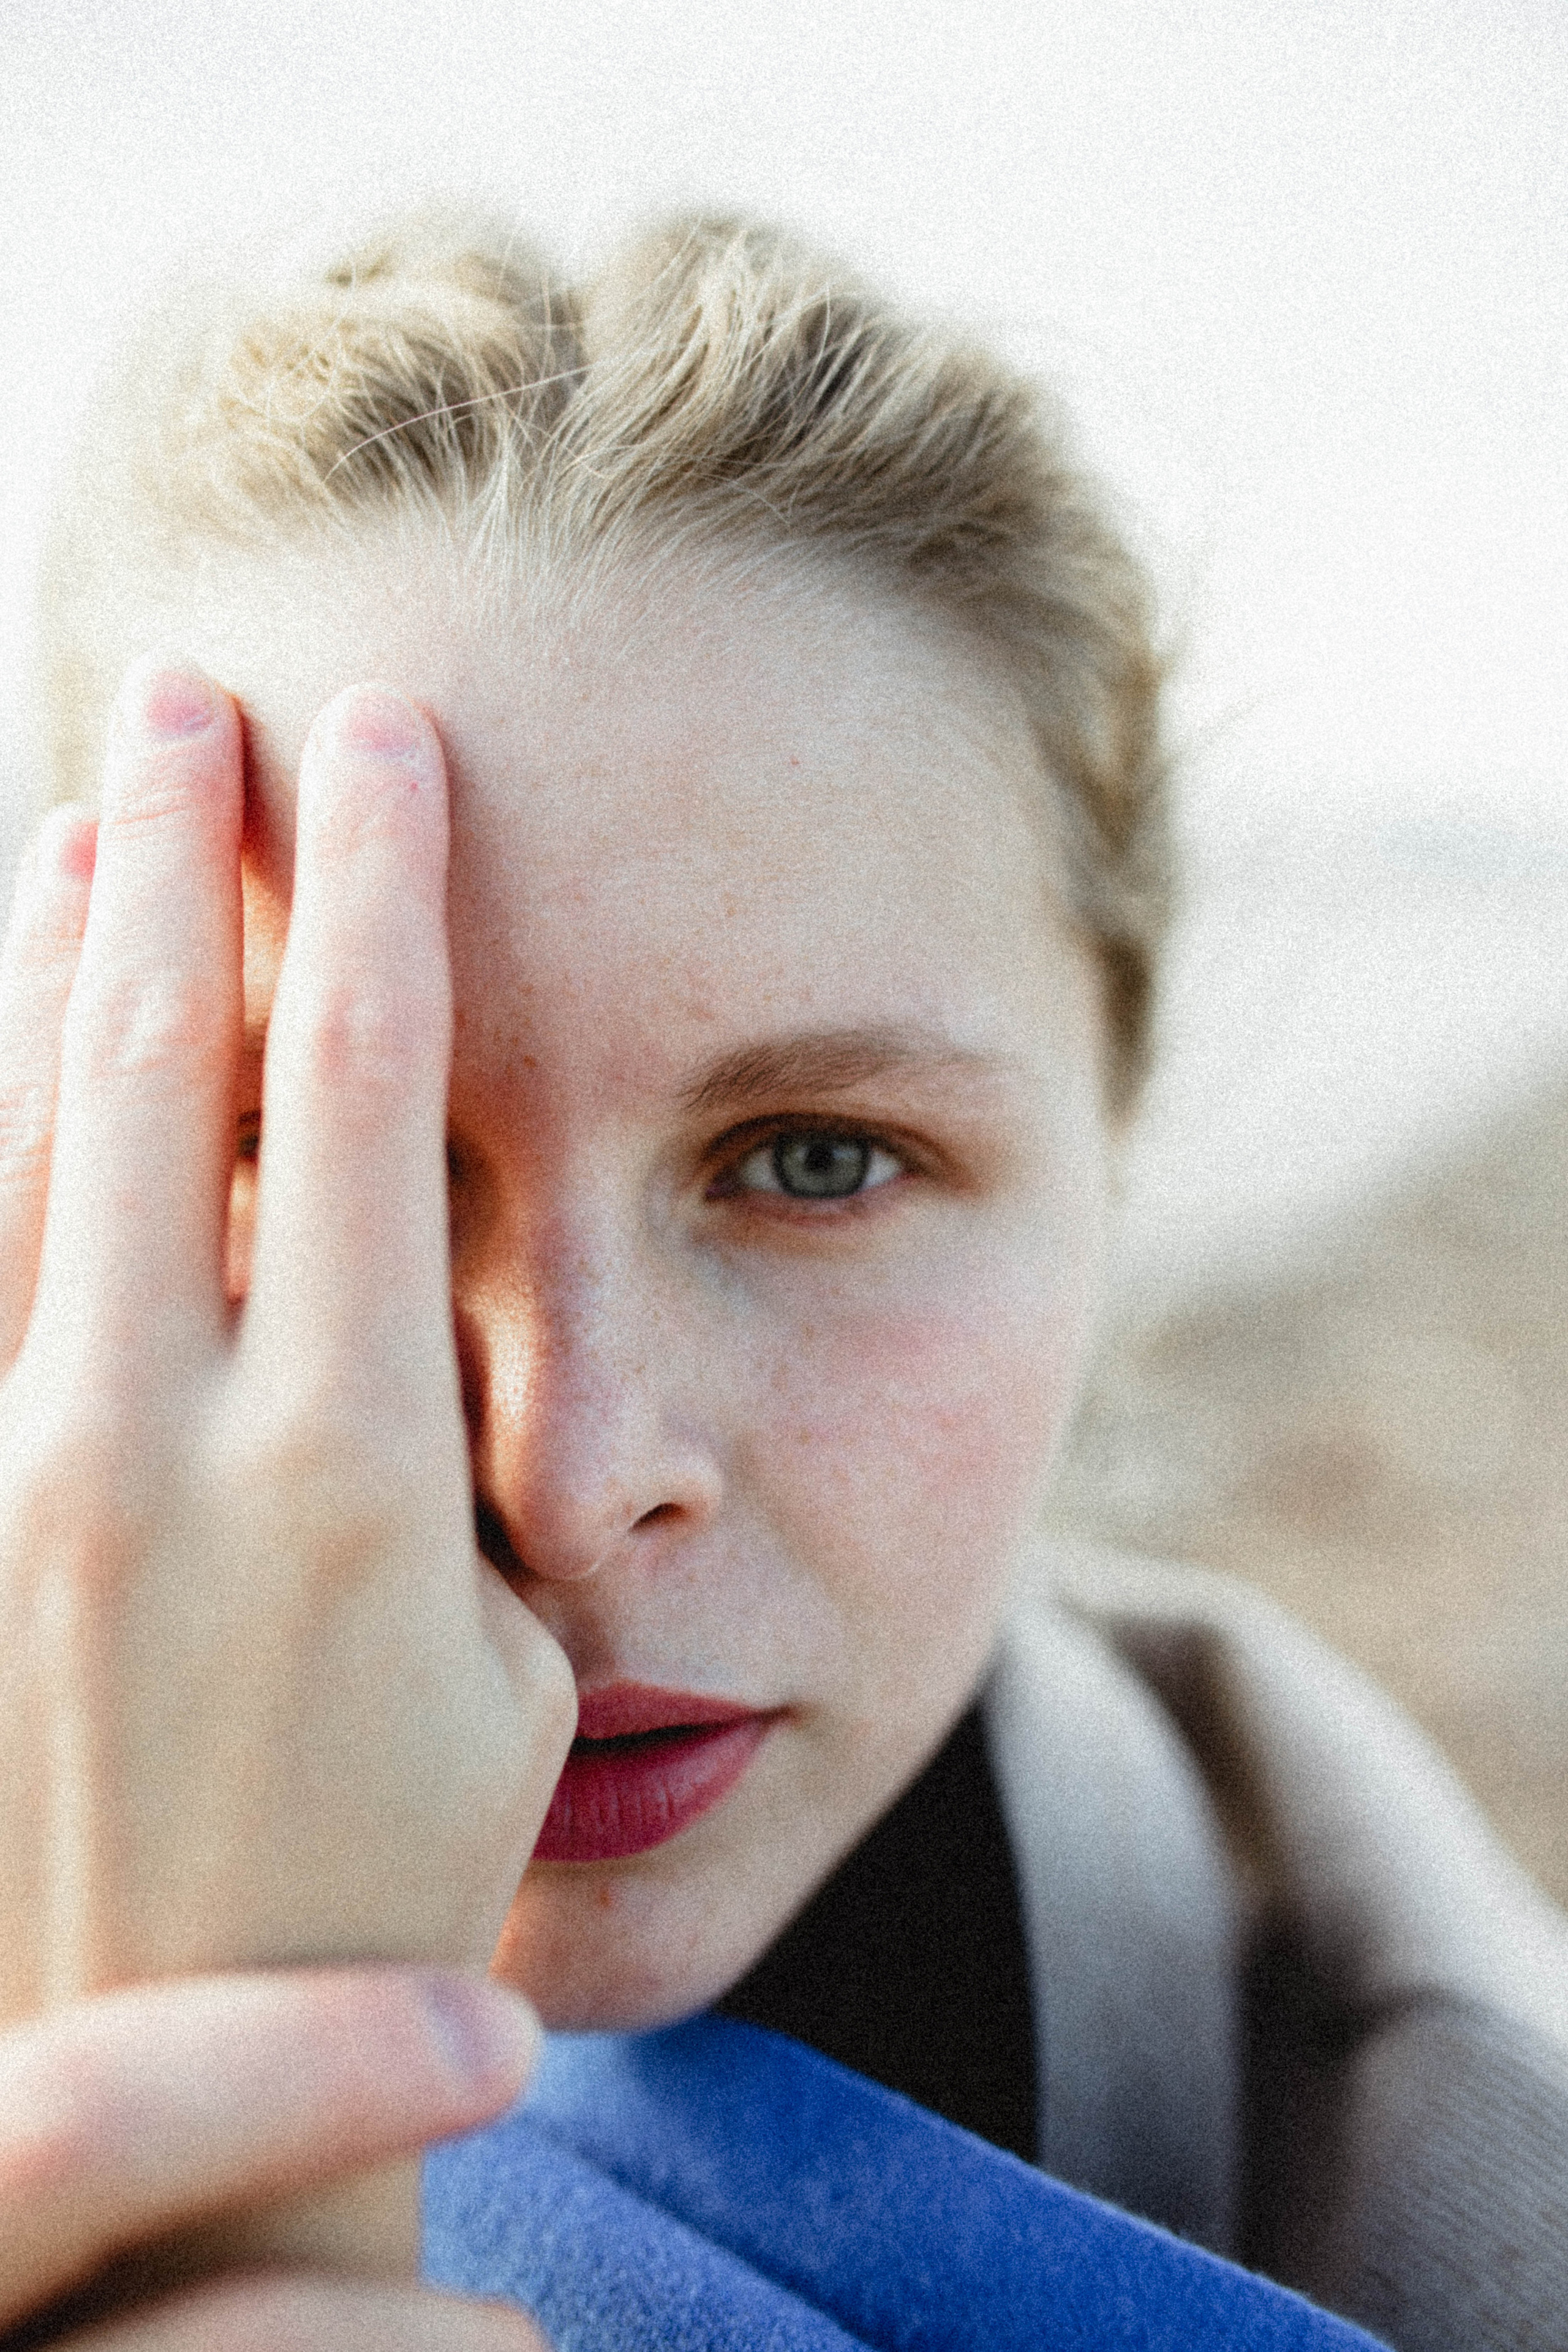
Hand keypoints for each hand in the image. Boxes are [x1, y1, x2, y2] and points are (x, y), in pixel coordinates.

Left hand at [0, 662, 575, 2281]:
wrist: (171, 2090)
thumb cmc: (386, 1879)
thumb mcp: (511, 1669)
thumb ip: (457, 1473)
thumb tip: (394, 1296)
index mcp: (359, 1464)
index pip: (367, 1093)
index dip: (377, 891)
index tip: (385, 743)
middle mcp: (159, 1441)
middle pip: (172, 1066)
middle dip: (192, 855)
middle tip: (202, 696)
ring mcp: (6, 1482)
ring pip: (23, 1142)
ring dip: (55, 959)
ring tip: (82, 816)